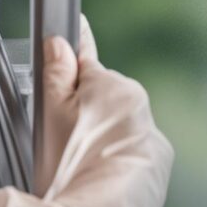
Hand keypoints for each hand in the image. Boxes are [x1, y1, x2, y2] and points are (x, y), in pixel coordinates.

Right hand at [0, 15, 173, 206]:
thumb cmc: (69, 166)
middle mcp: (139, 105)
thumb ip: (54, 72)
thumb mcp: (48, 112)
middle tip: (60, 129)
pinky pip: (132, 144)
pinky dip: (115, 150)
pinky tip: (96, 166)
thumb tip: (56, 43)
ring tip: (77, 155)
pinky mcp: (158, 161)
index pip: (86, 57)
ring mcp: (152, 136)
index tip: (65, 40)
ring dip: (99, 128)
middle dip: (82, 104)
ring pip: (117, 120)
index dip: (68, 57)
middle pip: (101, 92)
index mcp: (112, 85)